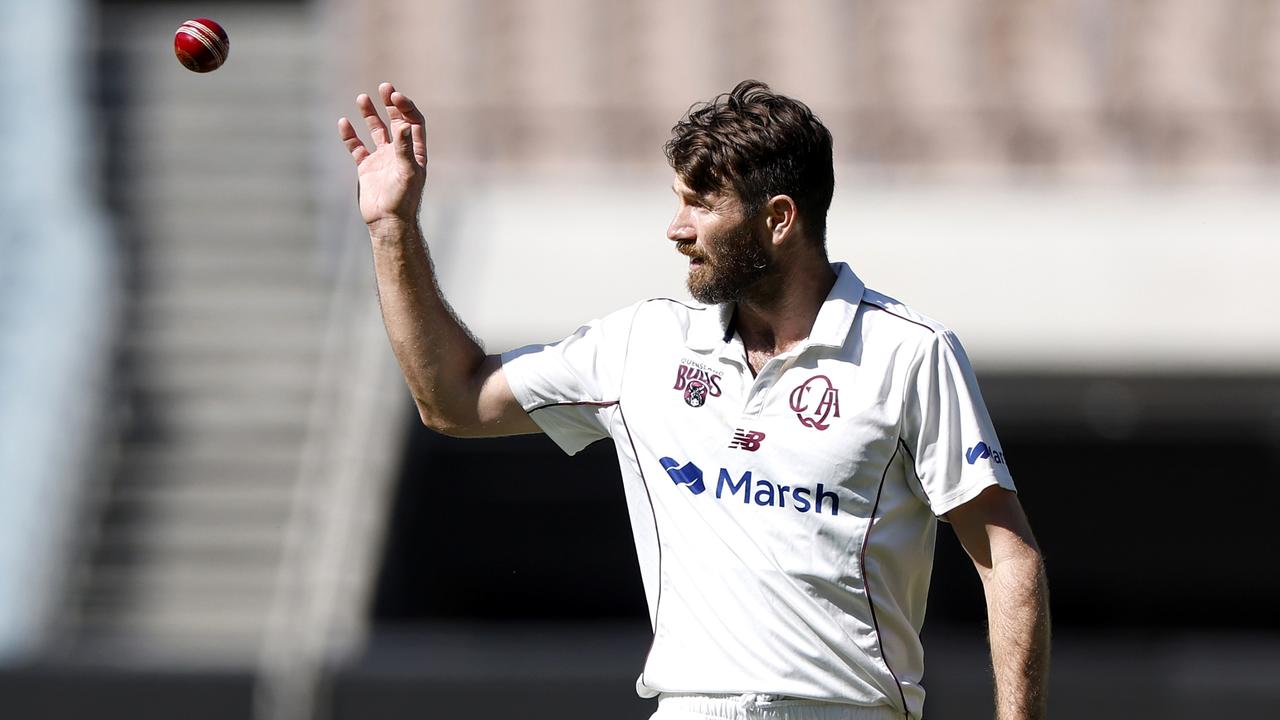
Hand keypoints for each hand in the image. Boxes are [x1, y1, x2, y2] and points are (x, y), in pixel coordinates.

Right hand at [338, 82, 427, 229]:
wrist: (387, 222)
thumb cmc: (402, 199)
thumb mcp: (407, 172)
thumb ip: (403, 148)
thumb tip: (402, 125)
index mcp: (414, 152)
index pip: (413, 122)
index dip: (406, 107)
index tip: (394, 97)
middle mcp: (400, 153)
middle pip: (397, 121)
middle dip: (391, 104)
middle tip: (384, 87)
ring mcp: (383, 159)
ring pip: (377, 131)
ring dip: (370, 115)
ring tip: (362, 98)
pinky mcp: (367, 168)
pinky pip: (357, 147)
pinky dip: (350, 135)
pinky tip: (343, 122)